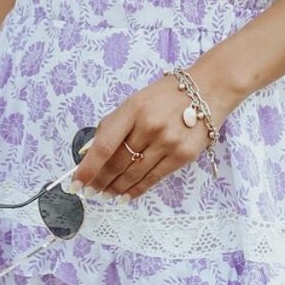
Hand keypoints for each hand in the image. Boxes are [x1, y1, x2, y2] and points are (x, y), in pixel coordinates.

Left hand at [69, 63, 241, 201]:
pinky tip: (125, 195)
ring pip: (133, 174)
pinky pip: (153, 178)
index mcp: (133, 109)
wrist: (207, 90)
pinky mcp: (182, 156)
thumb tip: (89, 152)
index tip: (76, 182)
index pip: (104, 145)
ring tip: (106, 193)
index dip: (88, 168)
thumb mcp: (136, 101)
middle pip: (117, 163)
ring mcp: (167, 142)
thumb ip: (113, 124)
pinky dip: (136, 189)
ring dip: (116, 187)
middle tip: (90, 190)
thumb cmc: (166, 95)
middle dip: (100, 180)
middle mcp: (150, 126)